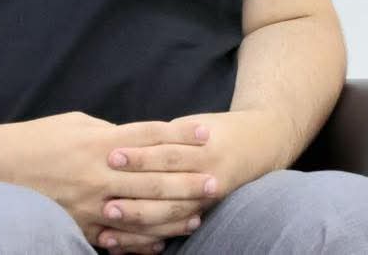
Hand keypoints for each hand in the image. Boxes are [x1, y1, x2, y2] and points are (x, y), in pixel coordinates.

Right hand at [0, 112, 217, 253]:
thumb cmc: (36, 140)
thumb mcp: (75, 124)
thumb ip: (108, 132)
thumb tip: (134, 139)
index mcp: (99, 143)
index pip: (149, 137)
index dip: (179, 135)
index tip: (205, 134)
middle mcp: (99, 174)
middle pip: (154, 178)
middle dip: (188, 179)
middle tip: (216, 180)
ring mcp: (91, 204)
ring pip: (142, 212)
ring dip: (174, 213)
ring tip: (199, 212)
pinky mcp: (80, 226)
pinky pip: (118, 238)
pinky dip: (143, 241)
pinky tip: (163, 239)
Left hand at [95, 109, 290, 252]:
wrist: (260, 143)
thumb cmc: (215, 129)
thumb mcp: (190, 124)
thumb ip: (159, 136)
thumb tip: (117, 142)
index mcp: (202, 149)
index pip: (167, 154)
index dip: (140, 155)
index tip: (111, 156)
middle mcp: (206, 177)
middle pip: (166, 189)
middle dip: (136, 199)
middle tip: (107, 205)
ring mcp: (205, 199)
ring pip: (168, 217)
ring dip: (138, 225)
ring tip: (108, 231)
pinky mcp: (202, 213)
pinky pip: (172, 230)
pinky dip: (148, 240)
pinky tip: (123, 246)